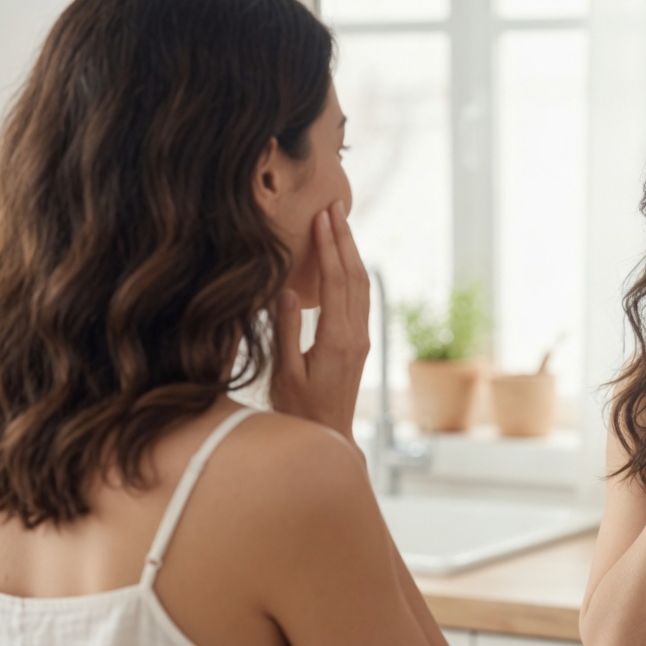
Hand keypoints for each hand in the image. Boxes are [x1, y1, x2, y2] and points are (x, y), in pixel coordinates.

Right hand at [271, 200, 370, 441]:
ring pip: (361, 286)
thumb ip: (286, 332)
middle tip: (335, 206)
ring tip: (341, 224)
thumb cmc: (300, 411)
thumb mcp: (285, 373)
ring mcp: (361, 339)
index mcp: (337, 340)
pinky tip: (345, 261)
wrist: (328, 438)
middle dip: (345, 239)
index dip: (329, 247)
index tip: (322, 217)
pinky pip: (360, 298)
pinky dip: (353, 272)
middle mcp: (355, 335)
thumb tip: (288, 291)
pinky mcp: (359, 343)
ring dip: (351, 252)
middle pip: (354, 276)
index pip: (335, 282)